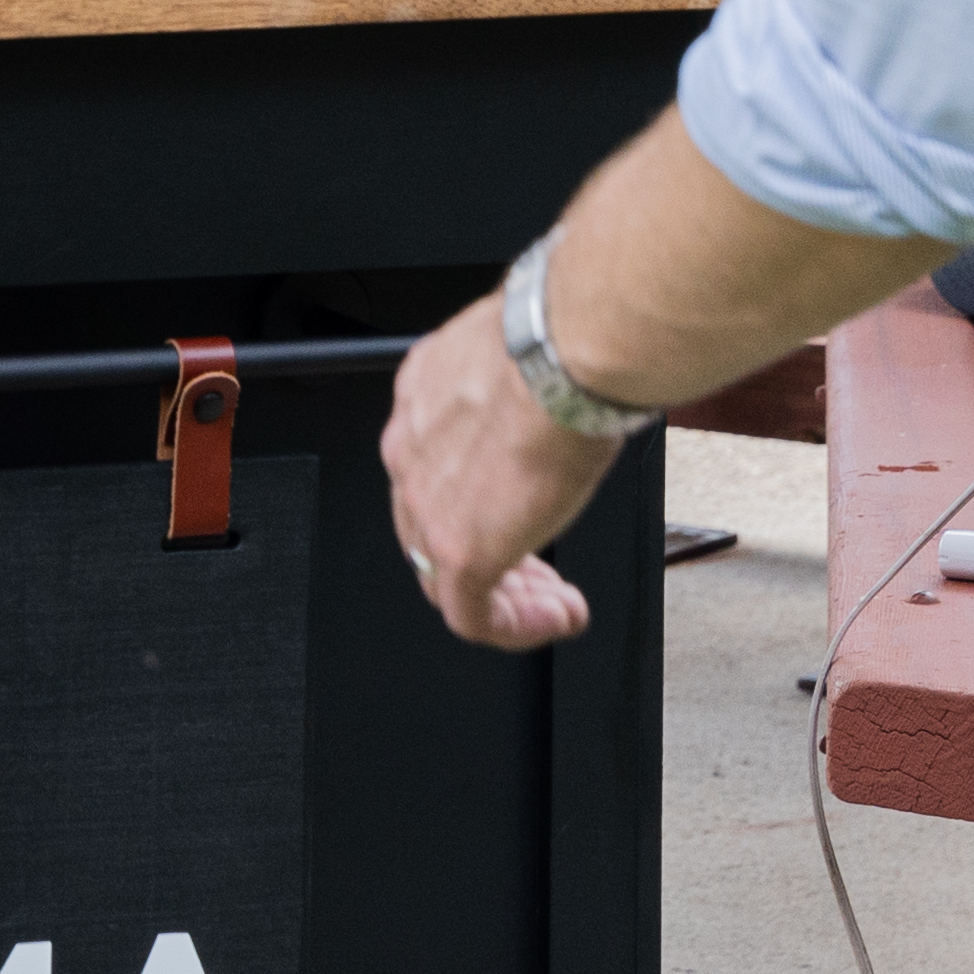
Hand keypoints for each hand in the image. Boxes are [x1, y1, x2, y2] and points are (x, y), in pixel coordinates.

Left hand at [380, 289, 627, 652]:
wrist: (561, 356)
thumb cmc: (558, 345)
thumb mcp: (529, 363)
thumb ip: (527, 390)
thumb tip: (561, 398)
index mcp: (424, 396)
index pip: (434, 467)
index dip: (480, 498)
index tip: (523, 509)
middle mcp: (411, 448)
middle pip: (434, 524)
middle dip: (494, 555)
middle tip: (541, 577)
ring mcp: (427, 502)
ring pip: (446, 574)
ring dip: (508, 596)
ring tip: (556, 606)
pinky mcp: (457, 549)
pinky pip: (470, 615)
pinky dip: (513, 627)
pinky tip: (554, 620)